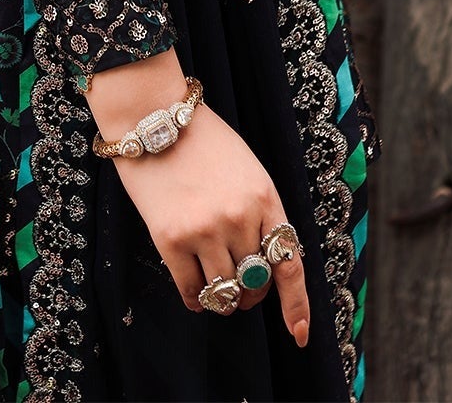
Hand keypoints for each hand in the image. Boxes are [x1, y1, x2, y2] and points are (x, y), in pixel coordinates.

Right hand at [85, 50, 308, 343]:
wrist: (153, 116)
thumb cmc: (202, 141)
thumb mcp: (247, 169)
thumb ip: (260, 212)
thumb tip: (264, 266)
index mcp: (265, 197)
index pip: (289, 264)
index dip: (296, 306)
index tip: (298, 336)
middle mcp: (239, 217)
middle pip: (255, 282)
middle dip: (251, 293)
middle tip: (241, 288)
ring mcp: (204, 229)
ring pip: (224, 291)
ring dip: (223, 298)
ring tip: (216, 289)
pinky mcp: (171, 238)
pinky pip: (191, 290)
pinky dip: (196, 299)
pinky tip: (195, 293)